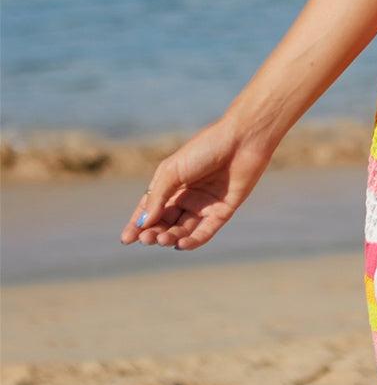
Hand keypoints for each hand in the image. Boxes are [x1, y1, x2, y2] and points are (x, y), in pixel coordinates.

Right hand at [118, 116, 276, 250]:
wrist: (242, 139)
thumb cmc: (206, 148)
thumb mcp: (173, 170)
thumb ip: (157, 197)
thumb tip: (142, 223)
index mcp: (172, 182)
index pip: (151, 209)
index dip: (138, 224)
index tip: (126, 239)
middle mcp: (188, 195)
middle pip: (166, 221)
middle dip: (154, 232)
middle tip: (147, 238)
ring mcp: (205, 204)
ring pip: (183, 229)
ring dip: (171, 237)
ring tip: (162, 239)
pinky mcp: (223, 210)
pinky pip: (205, 231)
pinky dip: (193, 240)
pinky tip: (181, 244)